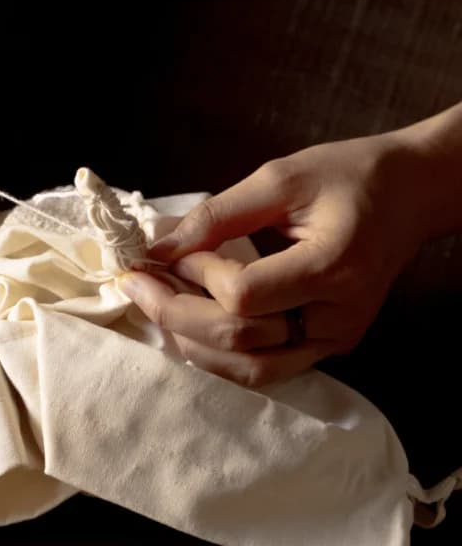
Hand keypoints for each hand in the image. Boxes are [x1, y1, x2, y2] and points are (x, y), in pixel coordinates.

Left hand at [120, 131, 430, 386]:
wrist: (410, 195)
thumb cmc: (349, 176)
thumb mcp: (279, 179)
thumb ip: (216, 217)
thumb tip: (158, 249)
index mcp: (333, 267)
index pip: (243, 296)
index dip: (196, 274)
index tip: (172, 250)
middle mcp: (337, 317)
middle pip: (238, 340)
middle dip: (173, 313)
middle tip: (135, 284)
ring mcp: (333, 340)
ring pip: (248, 369)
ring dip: (190, 341)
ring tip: (156, 305)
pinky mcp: (326, 346)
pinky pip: (263, 368)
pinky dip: (218, 353)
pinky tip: (189, 325)